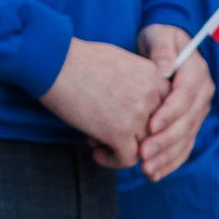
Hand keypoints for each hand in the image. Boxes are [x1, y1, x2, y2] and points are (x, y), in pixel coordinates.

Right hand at [37, 39, 167, 168]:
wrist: (53, 61)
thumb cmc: (78, 59)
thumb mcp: (120, 62)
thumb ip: (137, 81)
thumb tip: (133, 104)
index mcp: (153, 74)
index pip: (165, 107)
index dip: (146, 116)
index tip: (125, 117)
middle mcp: (152, 94)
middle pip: (156, 128)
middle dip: (135, 133)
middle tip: (109, 130)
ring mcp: (137, 114)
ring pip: (144, 146)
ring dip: (121, 147)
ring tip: (97, 139)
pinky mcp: (119, 132)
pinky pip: (127, 159)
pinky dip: (112, 160)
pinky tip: (96, 152)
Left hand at [136, 25, 210, 180]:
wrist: (162, 50)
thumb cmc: (157, 40)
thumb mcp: (158, 36)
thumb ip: (161, 50)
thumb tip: (166, 68)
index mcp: (197, 73)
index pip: (187, 95)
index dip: (171, 111)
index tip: (151, 124)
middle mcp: (203, 95)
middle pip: (187, 122)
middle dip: (165, 140)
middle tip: (143, 153)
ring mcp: (197, 113)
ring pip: (186, 138)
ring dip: (166, 156)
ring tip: (146, 168)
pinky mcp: (189, 125)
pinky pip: (183, 146)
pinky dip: (170, 162)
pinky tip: (154, 173)